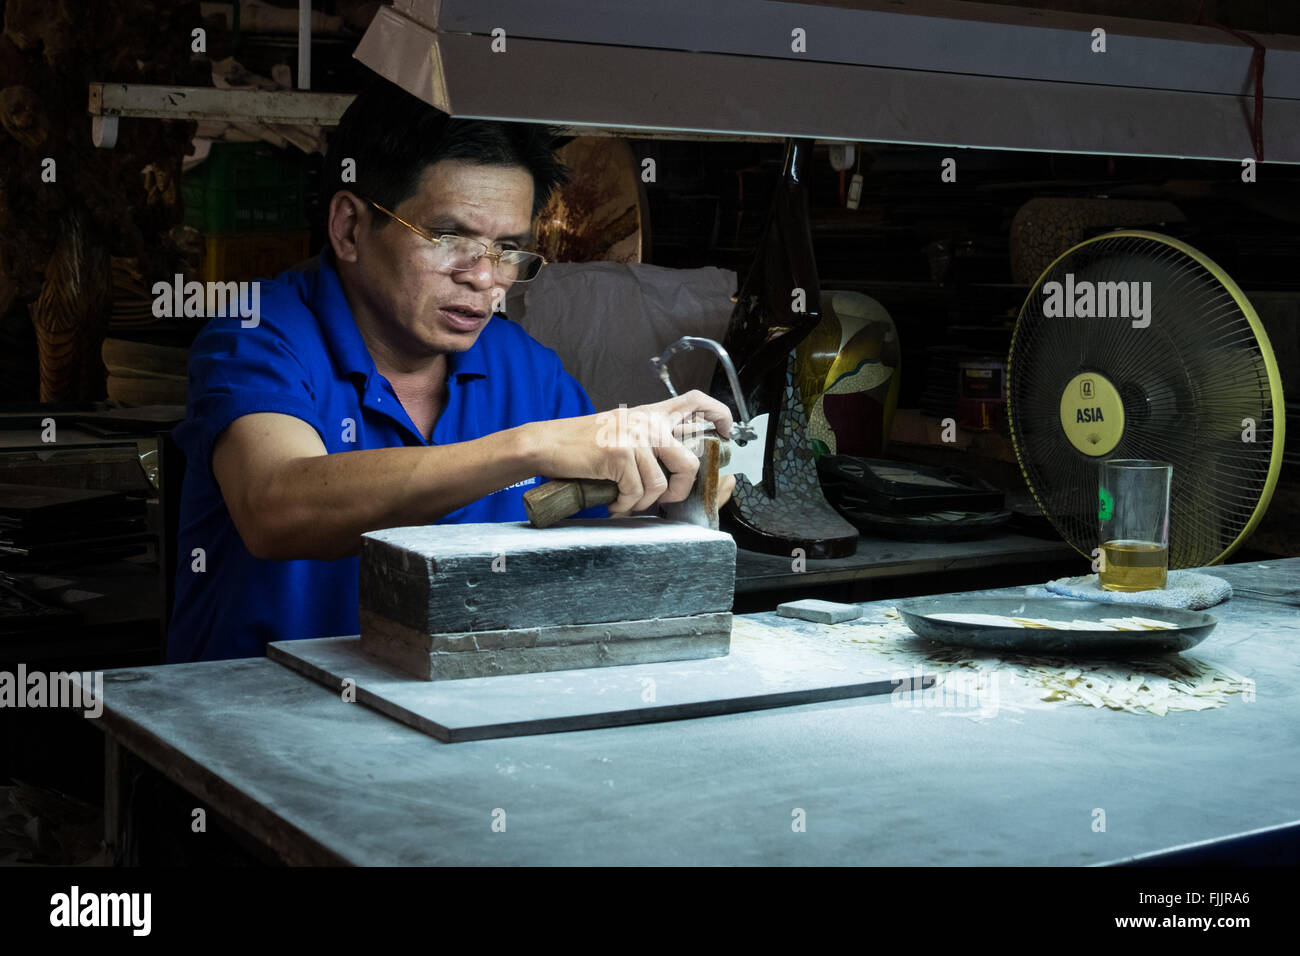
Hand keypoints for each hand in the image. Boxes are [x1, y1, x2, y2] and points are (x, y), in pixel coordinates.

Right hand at [528, 390, 734, 515]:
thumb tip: (673, 468)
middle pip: (690, 461)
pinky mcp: (620, 454)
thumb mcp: (621, 431)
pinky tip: (614, 503)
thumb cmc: (583, 445)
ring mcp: (635, 436)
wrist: (548, 444)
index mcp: (651, 414)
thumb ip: (648, 441)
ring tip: (626, 502)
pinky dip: (626, 505)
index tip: (727, 433)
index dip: (720, 414)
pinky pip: (637, 491)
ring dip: (645, 502)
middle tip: (662, 498)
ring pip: (662, 484)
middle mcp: (647, 421)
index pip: (695, 400)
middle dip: (680, 490)